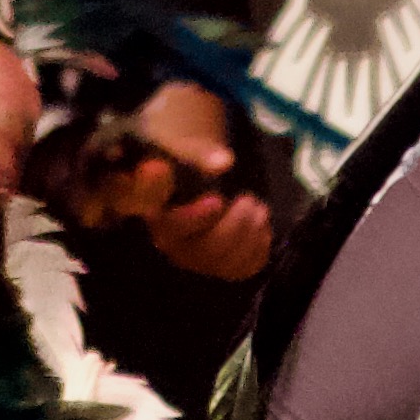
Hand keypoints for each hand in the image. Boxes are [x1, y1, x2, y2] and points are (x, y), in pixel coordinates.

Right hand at [59, 78, 272, 280]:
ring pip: (227, 262)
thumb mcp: (186, 151)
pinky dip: (259, 247)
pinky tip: (261, 227)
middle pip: (205, 250)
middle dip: (234, 226)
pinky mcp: (221, 268)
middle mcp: (174, 245)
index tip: (217, 199)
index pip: (173, 227)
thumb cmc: (183, 165)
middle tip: (249, 200)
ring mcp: (198, 261)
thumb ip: (200, 154)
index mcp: (158, 217)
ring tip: (259, 209)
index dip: (195, 218)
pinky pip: (245, 268)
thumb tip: (225, 162)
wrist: (192, 182)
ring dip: (250, 234)